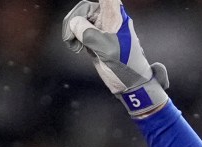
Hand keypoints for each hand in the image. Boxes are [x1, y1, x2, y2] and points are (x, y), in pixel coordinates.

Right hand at [62, 0, 169, 117]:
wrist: (129, 85)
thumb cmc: (124, 66)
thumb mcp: (105, 48)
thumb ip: (87, 32)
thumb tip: (75, 23)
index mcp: (116, 17)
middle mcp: (109, 20)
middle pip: (85, 7)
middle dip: (75, 19)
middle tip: (72, 38)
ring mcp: (102, 29)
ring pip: (80, 19)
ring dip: (73, 30)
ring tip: (76, 46)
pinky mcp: (95, 39)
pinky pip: (80, 30)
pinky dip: (75, 37)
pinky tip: (78, 49)